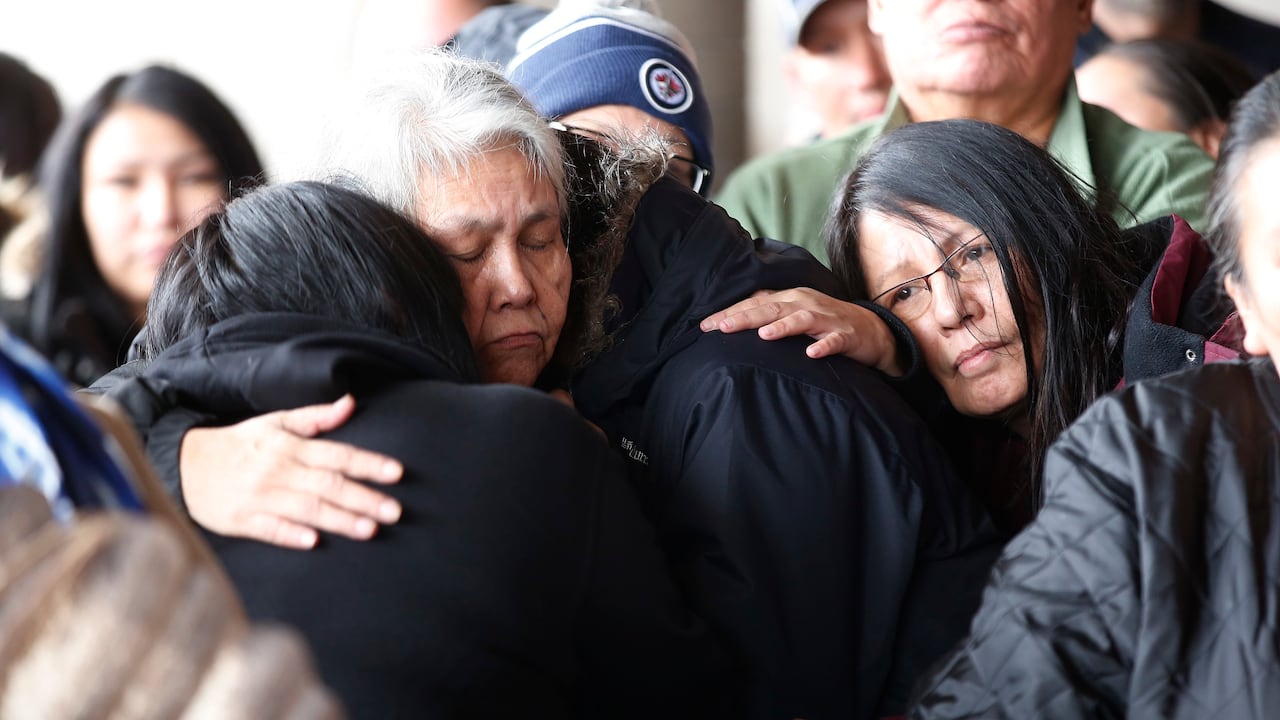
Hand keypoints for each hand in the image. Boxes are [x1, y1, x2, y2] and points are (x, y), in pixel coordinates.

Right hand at [179, 394, 403, 548]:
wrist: (186, 464)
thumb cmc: (241, 443)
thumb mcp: (276, 422)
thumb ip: (317, 418)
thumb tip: (351, 402)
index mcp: (291, 446)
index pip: (338, 454)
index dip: (369, 463)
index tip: (397, 473)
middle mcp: (279, 470)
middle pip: (328, 484)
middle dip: (364, 498)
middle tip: (396, 511)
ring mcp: (260, 496)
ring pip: (306, 508)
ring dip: (339, 519)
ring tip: (370, 529)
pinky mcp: (241, 519)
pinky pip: (269, 528)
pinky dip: (290, 534)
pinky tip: (314, 542)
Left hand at [700, 288, 901, 374]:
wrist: (872, 329)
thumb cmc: (825, 322)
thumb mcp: (794, 312)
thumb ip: (768, 312)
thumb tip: (731, 317)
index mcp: (790, 298)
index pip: (755, 303)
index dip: (730, 313)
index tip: (705, 326)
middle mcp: (805, 304)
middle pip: (773, 308)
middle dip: (747, 317)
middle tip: (724, 327)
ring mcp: (826, 319)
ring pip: (802, 320)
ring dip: (783, 326)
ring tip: (764, 335)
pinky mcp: (846, 336)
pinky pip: (834, 341)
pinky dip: (823, 346)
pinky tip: (811, 354)